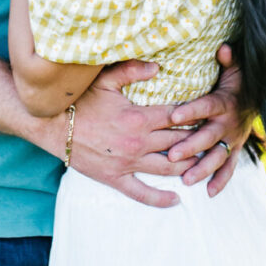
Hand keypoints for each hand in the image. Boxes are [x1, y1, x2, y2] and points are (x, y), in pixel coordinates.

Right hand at [67, 60, 203, 208]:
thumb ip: (132, 71)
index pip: (176, 117)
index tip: (209, 114)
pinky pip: (143, 193)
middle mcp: (138, 142)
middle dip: (197, 140)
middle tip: (212, 139)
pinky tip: (177, 200)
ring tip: (203, 164)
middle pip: (178, 142)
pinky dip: (161, 199)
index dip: (195, 115)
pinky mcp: (116, 178)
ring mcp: (128, 163)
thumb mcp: (105, 80)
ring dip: (188, 166)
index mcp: (139, 117)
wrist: (52, 125)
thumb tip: (158, 66)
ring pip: (168, 168)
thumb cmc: (79, 100)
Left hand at [167, 43, 254, 196]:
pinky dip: (221, 181)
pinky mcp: (236, 149)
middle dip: (190, 147)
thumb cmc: (240, 82)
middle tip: (172, 156)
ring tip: (186, 180)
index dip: (191, 111)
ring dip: (202, 169)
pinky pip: (229, 168)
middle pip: (208, 137)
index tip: (173, 115)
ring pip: (217, 157)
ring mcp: (233, 139)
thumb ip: (229, 60)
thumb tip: (223, 47)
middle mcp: (228, 123)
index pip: (205, 106)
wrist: (259, 100)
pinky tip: (209, 193)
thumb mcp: (236, 69)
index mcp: (224, 102)